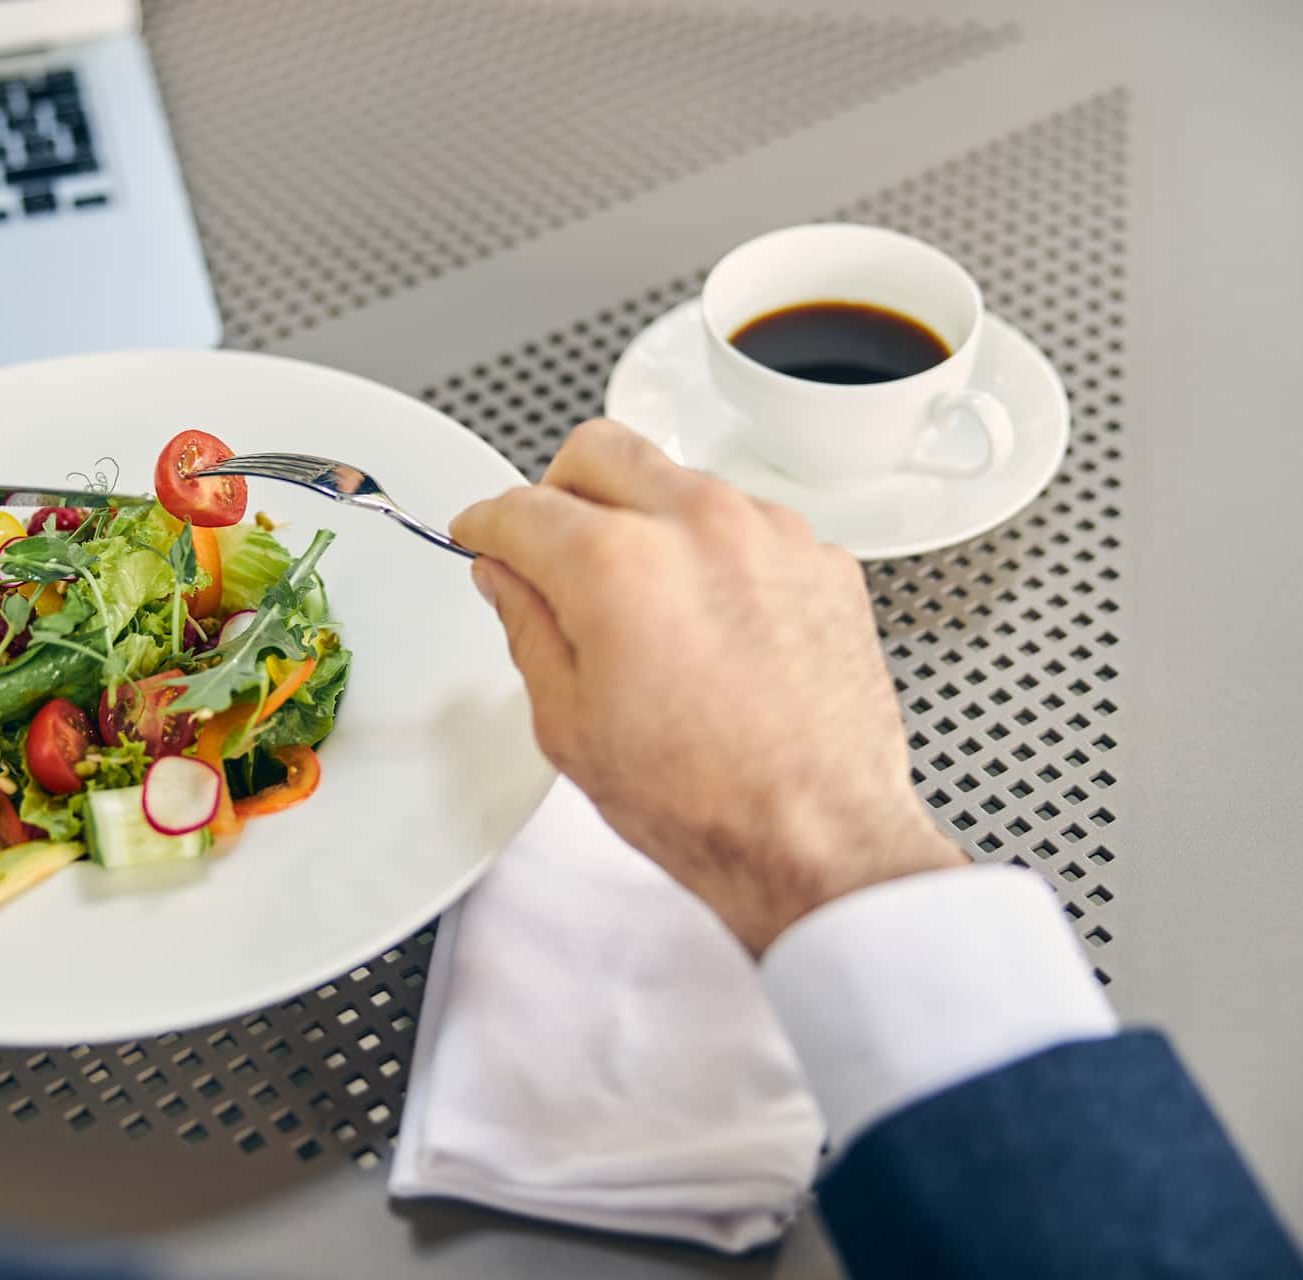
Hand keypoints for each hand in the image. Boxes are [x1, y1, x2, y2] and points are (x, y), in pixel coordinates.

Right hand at [452, 419, 963, 954]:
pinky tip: (705, 618)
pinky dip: (712, 551)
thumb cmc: (705, 799)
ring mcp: (770, 534)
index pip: (521, 506)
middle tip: (548, 545)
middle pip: (600, 450)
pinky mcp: (821, 559)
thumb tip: (508, 577)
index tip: (481, 534)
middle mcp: (699, 524)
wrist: (816, 836)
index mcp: (618, 563)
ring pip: (678, 479)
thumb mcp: (568, 722)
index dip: (485, 523)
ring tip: (637, 598)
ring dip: (642, 517)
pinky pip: (745, 522)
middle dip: (558, 490)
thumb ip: (526, 626)